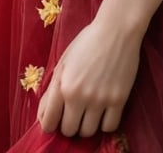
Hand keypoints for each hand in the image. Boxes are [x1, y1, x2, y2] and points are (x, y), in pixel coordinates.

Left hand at [37, 18, 140, 136]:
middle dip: (69, 125)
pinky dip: (105, 123)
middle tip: (74, 114)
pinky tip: (104, 112)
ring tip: (89, 113)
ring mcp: (100, 99)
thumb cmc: (87, 42)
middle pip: (69, 130)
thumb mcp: (64, 62)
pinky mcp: (119, 100)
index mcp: (62, 85)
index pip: (49, 122)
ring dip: (87, 125)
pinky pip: (109, 127)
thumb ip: (53, 89)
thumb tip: (44, 115)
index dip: (50, 124)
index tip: (55, 121)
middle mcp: (79, 96)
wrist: (116, 30)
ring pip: (88, 132)